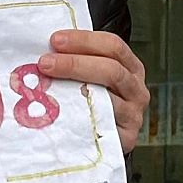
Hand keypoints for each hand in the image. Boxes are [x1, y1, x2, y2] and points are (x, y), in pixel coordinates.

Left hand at [38, 29, 148, 153]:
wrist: (95, 142)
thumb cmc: (90, 103)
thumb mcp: (90, 77)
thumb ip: (77, 60)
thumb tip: (46, 47)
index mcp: (130, 68)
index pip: (113, 46)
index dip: (84, 40)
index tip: (56, 40)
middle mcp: (136, 90)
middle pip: (111, 70)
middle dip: (75, 63)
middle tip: (46, 62)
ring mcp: (132, 115)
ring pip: (106, 97)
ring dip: (74, 88)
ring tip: (47, 84)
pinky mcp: (125, 138)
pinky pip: (101, 124)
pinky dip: (80, 114)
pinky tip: (61, 109)